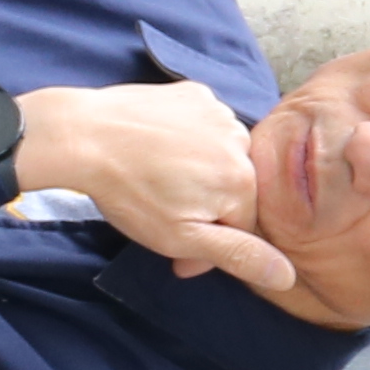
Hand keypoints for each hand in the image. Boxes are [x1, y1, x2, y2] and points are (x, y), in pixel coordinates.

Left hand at [12, 79, 296, 297]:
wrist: (82, 136)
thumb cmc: (129, 193)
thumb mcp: (181, 238)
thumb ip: (238, 255)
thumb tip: (288, 276)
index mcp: (243, 180)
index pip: (241, 227)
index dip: (207, 246)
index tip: (175, 254)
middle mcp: (240, 139)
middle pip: (233, 189)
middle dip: (204, 208)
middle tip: (160, 212)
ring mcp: (217, 111)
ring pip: (219, 156)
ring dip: (196, 173)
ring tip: (156, 178)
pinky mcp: (194, 93)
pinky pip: (202, 126)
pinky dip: (186, 141)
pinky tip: (156, 149)